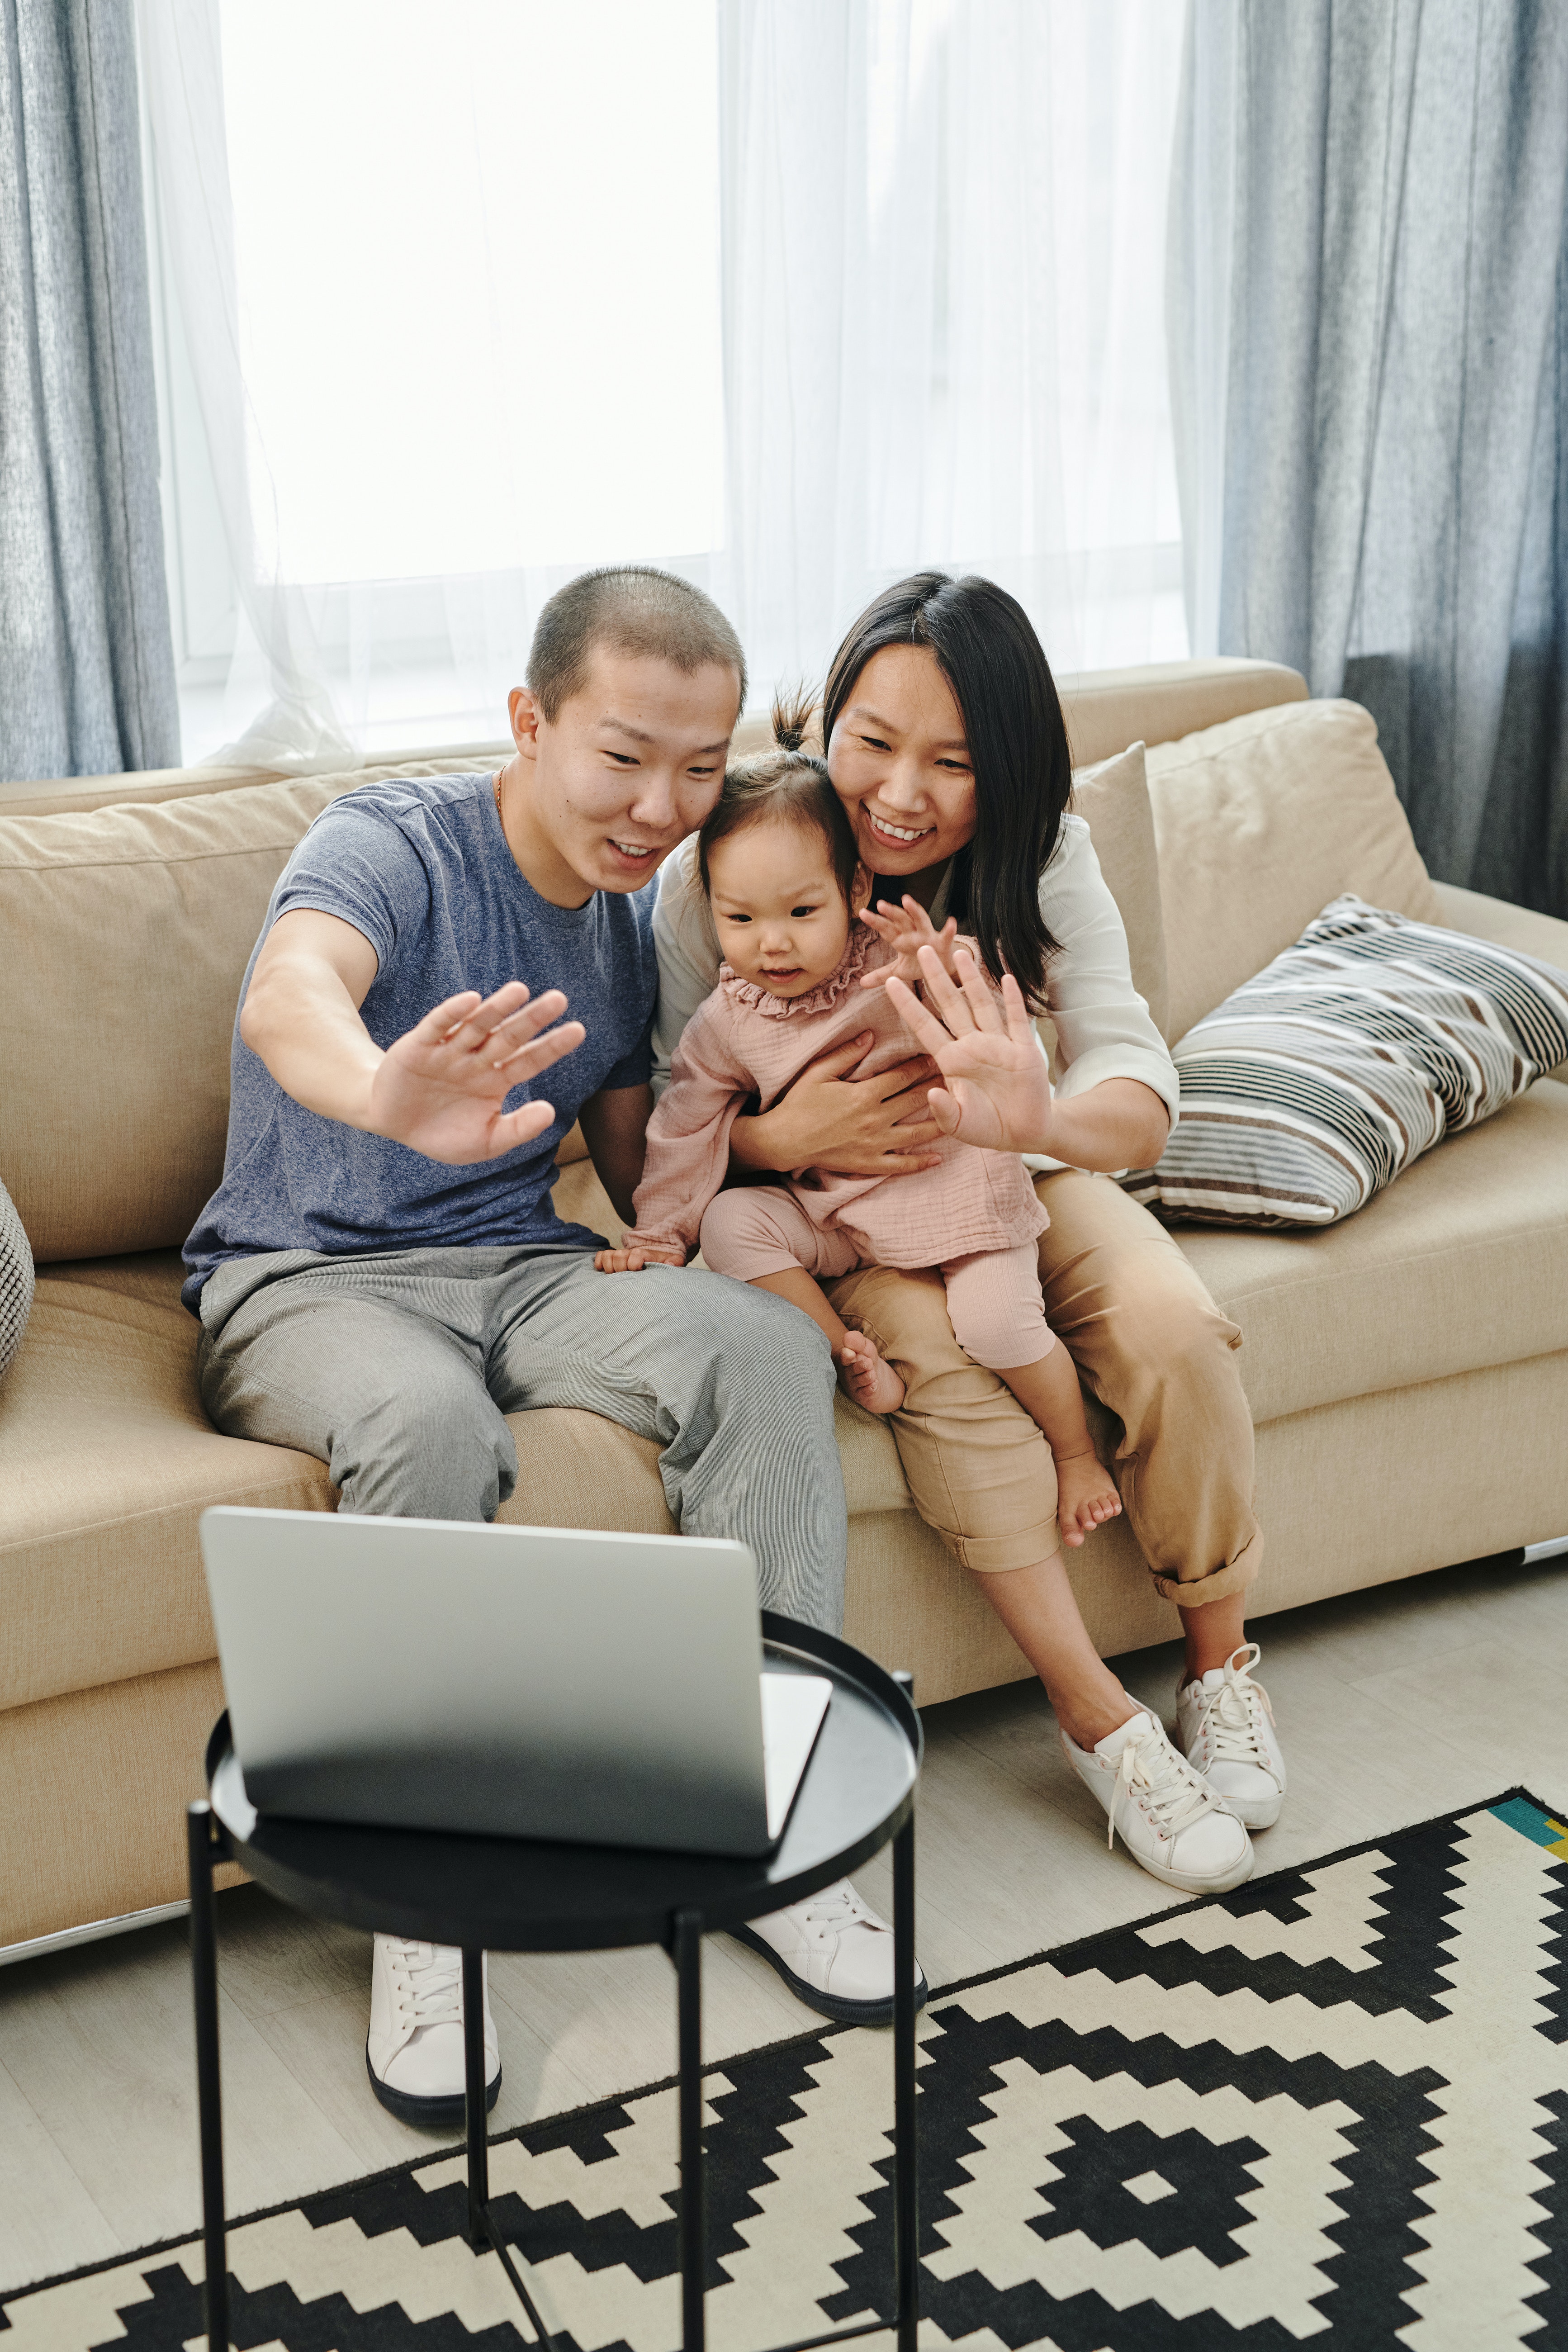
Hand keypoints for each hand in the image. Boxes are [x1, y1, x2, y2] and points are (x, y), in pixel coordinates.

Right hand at [366, 982, 585, 1164]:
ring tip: (521, 990)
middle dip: (533, 1018)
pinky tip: (471, 1000)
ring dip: (498, 1008)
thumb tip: (550, 1111)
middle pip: (509, 1036)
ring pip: (478, 1025)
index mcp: (496, 1080)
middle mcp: (477, 1059)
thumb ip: (518, 1128)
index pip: (530, 1060)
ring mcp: (450, 1050)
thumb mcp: (486, 1141)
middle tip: (560, 999)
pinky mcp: (420, 1046)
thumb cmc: (443, 1133)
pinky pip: (438, 1026)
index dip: (552, 1046)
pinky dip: (452, 1013)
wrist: (395, 1124)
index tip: (578, 1030)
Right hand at [593, 1242, 684, 1270]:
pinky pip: (600, 1256)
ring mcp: (620, 1255)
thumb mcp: (674, 1261)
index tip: (638, 1272)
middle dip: (621, 1268)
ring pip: (608, 1255)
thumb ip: (675, 1262)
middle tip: (626, 1278)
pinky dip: (599, 1263)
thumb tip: (669, 1264)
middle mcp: (630, 1253)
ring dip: (609, 1267)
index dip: (634, 1263)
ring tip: (616, 1277)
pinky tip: (603, 1271)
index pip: (636, 1254)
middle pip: (619, 1255)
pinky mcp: (612, 1258)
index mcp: (645, 1254)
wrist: (656, 1258)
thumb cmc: (664, 1263)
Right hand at [732, 1030, 943, 1177]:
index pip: (901, 1076)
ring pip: (916, 1133)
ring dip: (940, 1122)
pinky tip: (939, 1157)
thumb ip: (846, 1053)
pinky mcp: (869, 1163)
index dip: (922, 1065)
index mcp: (863, 1094)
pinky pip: (900, 1165)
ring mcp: (874, 1144)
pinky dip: (920, 1163)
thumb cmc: (799, 1103)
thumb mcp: (818, 1072)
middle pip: (915, 1101)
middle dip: (939, 1087)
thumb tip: (871, 1035)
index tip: (939, 1055)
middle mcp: (874, 1119)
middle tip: (961, 1078)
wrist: (784, 1141)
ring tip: (960, 1112)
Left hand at [858, 897, 961, 989]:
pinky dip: (949, 930)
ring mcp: (928, 937)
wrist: (943, 970)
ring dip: (914, 911)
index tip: (862, 913)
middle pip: (901, 921)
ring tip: (907, 900)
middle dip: (892, 912)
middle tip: (880, 904)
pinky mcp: (943, 944)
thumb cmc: (920, 964)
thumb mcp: (899, 971)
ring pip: (920, 921)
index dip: (875, 921)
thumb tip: (861, 982)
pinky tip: (951, 922)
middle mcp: (913, 934)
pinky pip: (946, 936)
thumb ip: (881, 975)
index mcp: (901, 939)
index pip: (886, 928)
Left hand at [882, 947, 1052, 1152]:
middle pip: (950, 1005)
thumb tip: (932, 1092)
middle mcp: (972, 1046)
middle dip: (936, 978)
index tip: (890, 982)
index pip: (925, 1026)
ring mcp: (998, 1045)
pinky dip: (1013, 1000)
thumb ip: (944, 1111)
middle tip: (922, 949)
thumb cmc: (987, 1127)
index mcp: (951, 1061)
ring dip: (971, 979)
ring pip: (981, 1004)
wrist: (1023, 1134)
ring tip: (959, 954)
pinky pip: (1017, 1020)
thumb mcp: (959, 1124)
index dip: (908, 1005)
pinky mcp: (1023, 1050)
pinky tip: (1006, 978)